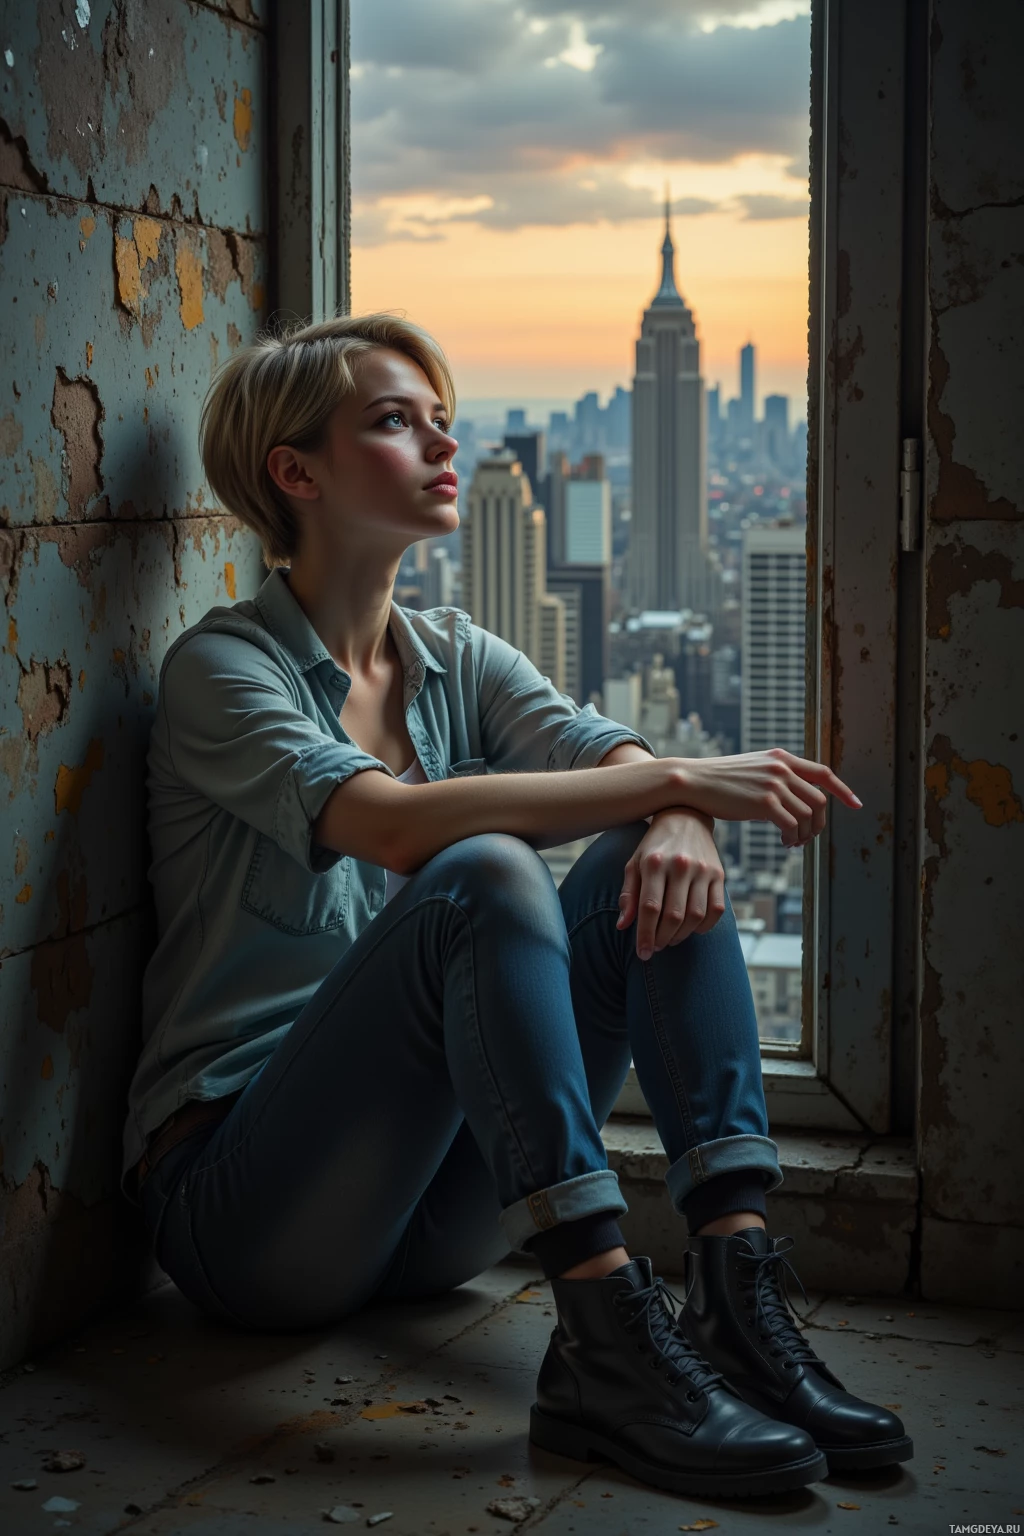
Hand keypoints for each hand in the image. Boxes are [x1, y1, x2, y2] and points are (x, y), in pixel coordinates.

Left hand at [617, 810, 725, 960]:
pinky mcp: (720, 874)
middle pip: (674, 916)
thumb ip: (629, 894)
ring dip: (682, 936)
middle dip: (663, 939)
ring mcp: (703, 870)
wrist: (686, 816)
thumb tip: (623, 926)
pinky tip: (692, 929)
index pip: (650, 908)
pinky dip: (705, 926)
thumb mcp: (634, 863)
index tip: (643, 953)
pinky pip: (717, 910)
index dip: (646, 935)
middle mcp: (680, 865)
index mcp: (654, 862)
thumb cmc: (654, 845)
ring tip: (670, 939)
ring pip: (696, 916)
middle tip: (656, 947)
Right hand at [674, 748, 860, 847]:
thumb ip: (776, 778)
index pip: (823, 773)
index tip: (856, 805)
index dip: (843, 790)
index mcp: (782, 758)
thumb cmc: (719, 781)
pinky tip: (785, 842)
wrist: (692, 781)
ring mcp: (774, 784)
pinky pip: (793, 825)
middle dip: (819, 824)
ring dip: (805, 834)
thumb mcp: (753, 770)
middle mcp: (782, 768)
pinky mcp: (764, 803)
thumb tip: (796, 801)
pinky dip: (793, 838)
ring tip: (793, 842)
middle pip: (820, 800)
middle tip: (807, 838)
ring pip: (809, 815)